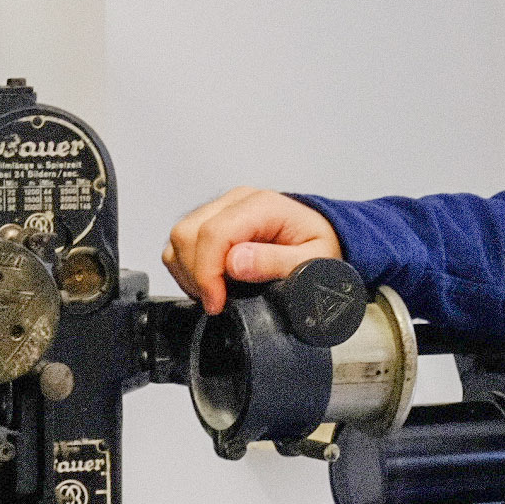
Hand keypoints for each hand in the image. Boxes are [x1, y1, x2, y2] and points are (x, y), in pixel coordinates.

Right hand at [164, 187, 342, 309]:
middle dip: (195, 276)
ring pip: (179, 238)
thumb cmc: (321, 246)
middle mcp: (237, 201)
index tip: (217, 301)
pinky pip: (181, 243)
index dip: (207, 274)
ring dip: (188, 272)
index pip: (214, 234)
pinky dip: (186, 267)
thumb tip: (235, 264)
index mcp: (262, 206)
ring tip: (215, 293)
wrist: (325, 237)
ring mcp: (222, 209)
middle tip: (217, 301)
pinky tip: (210, 282)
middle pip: (188, 233)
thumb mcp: (313, 261)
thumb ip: (275, 262)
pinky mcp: (212, 221)